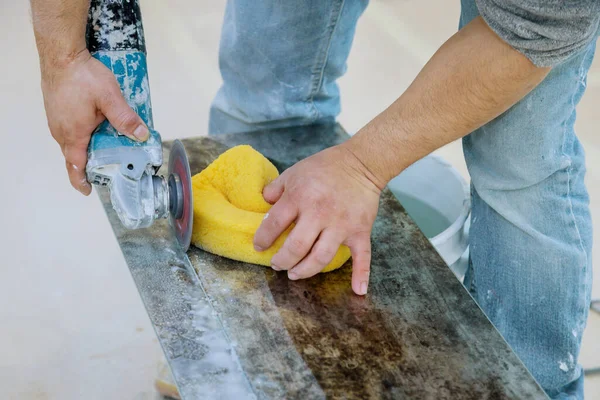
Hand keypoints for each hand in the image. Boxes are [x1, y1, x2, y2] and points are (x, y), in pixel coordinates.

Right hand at [40, 50, 148, 194]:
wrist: (61, 54)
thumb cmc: (82, 75)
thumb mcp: (110, 98)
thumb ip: (126, 119)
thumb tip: (141, 135)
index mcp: (74, 134)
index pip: (75, 166)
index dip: (81, 181)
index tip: (88, 190)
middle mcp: (61, 130)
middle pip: (75, 156)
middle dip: (90, 164)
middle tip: (108, 167)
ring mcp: (56, 120)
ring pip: (72, 142)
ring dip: (87, 147)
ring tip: (105, 146)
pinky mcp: (57, 110)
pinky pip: (69, 129)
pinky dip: (82, 134)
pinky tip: (95, 125)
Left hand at [253, 144, 382, 294]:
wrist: (361, 163)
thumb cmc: (324, 167)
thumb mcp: (294, 172)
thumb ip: (275, 189)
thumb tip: (262, 203)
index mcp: (300, 197)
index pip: (274, 224)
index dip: (263, 238)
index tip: (259, 246)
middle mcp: (319, 213)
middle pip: (296, 247)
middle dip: (282, 260)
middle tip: (277, 265)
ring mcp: (341, 225)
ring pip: (321, 257)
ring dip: (305, 270)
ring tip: (295, 274)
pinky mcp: (360, 231)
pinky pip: (362, 256)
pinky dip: (362, 275)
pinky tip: (358, 290)